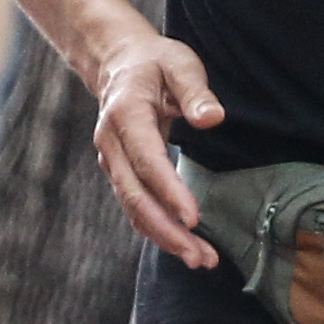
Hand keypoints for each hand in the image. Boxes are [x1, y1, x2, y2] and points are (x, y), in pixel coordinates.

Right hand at [87, 30, 223, 269]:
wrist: (120, 65)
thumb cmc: (156, 64)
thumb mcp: (180, 64)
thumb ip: (195, 91)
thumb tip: (213, 118)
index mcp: (125, 114)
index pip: (147, 161)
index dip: (169, 192)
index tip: (194, 218)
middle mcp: (111, 144)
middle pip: (136, 196)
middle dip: (168, 230)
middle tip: (200, 256)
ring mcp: (112, 162)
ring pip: (134, 209)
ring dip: (165, 238)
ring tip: (201, 260)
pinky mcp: (121, 174)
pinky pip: (137, 207)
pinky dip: (159, 230)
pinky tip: (185, 246)